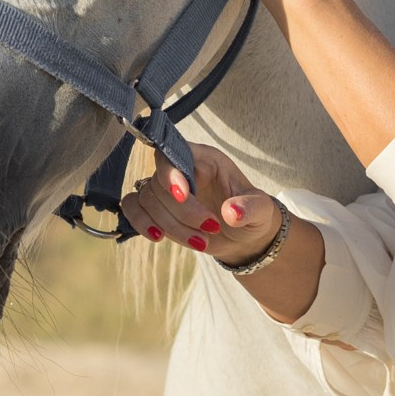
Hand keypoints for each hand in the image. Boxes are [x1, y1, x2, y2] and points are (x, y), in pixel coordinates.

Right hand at [117, 142, 263, 252]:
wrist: (243, 235)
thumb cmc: (252, 215)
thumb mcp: (261, 210)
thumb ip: (250, 208)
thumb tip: (231, 212)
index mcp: (205, 159)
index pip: (174, 153)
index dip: (171, 174)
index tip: (182, 195)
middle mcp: (182, 170)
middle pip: (159, 183)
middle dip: (182, 213)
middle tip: (210, 230)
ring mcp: (166, 189)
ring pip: (147, 200)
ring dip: (170, 226)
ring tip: (201, 242)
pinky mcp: (156, 209)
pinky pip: (133, 208)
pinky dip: (140, 223)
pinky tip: (158, 237)